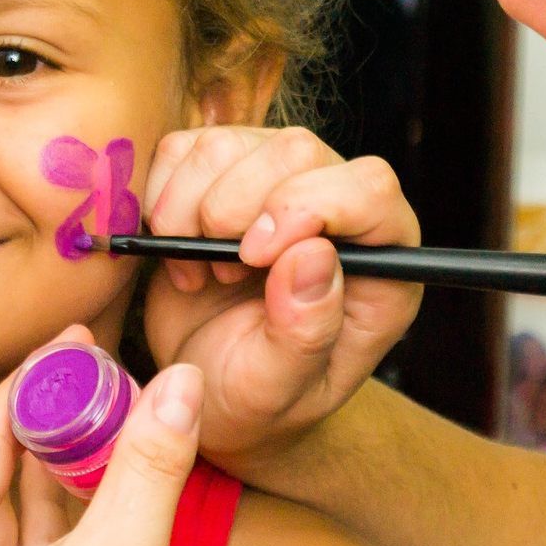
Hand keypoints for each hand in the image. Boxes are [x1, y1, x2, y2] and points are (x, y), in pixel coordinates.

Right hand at [142, 126, 422, 473]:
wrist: (207, 393)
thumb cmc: (256, 401)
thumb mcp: (278, 391)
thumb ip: (305, 333)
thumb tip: (314, 255)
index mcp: (383, 258)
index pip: (371, 189)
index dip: (308, 206)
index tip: (255, 257)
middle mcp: (340, 206)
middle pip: (298, 150)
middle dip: (235, 208)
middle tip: (218, 273)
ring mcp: (282, 178)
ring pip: (234, 145)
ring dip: (192, 210)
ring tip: (200, 273)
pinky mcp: (225, 170)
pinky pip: (185, 146)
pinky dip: (161, 198)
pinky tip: (175, 250)